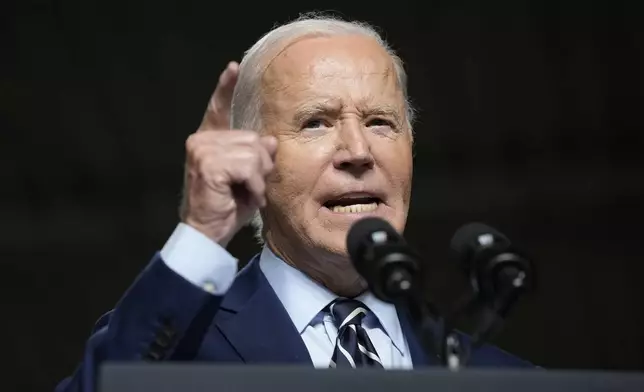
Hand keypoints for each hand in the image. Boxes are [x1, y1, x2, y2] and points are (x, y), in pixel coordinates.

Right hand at [181, 62, 277, 245]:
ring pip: (254, 152)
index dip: (225, 88)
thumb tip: (270, 140)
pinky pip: (249, 167)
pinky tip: (245, 197)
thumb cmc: (226, 206)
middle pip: (253, 138)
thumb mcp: (249, 178)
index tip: (233, 68)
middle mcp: (201, 140)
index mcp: (209, 141)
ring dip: (258, 178)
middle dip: (261, 165)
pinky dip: (254, 185)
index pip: (218, 109)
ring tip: (246, 193)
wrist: (207, 233)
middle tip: (249, 187)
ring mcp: (202, 150)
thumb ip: (257, 157)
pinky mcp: (208, 164)